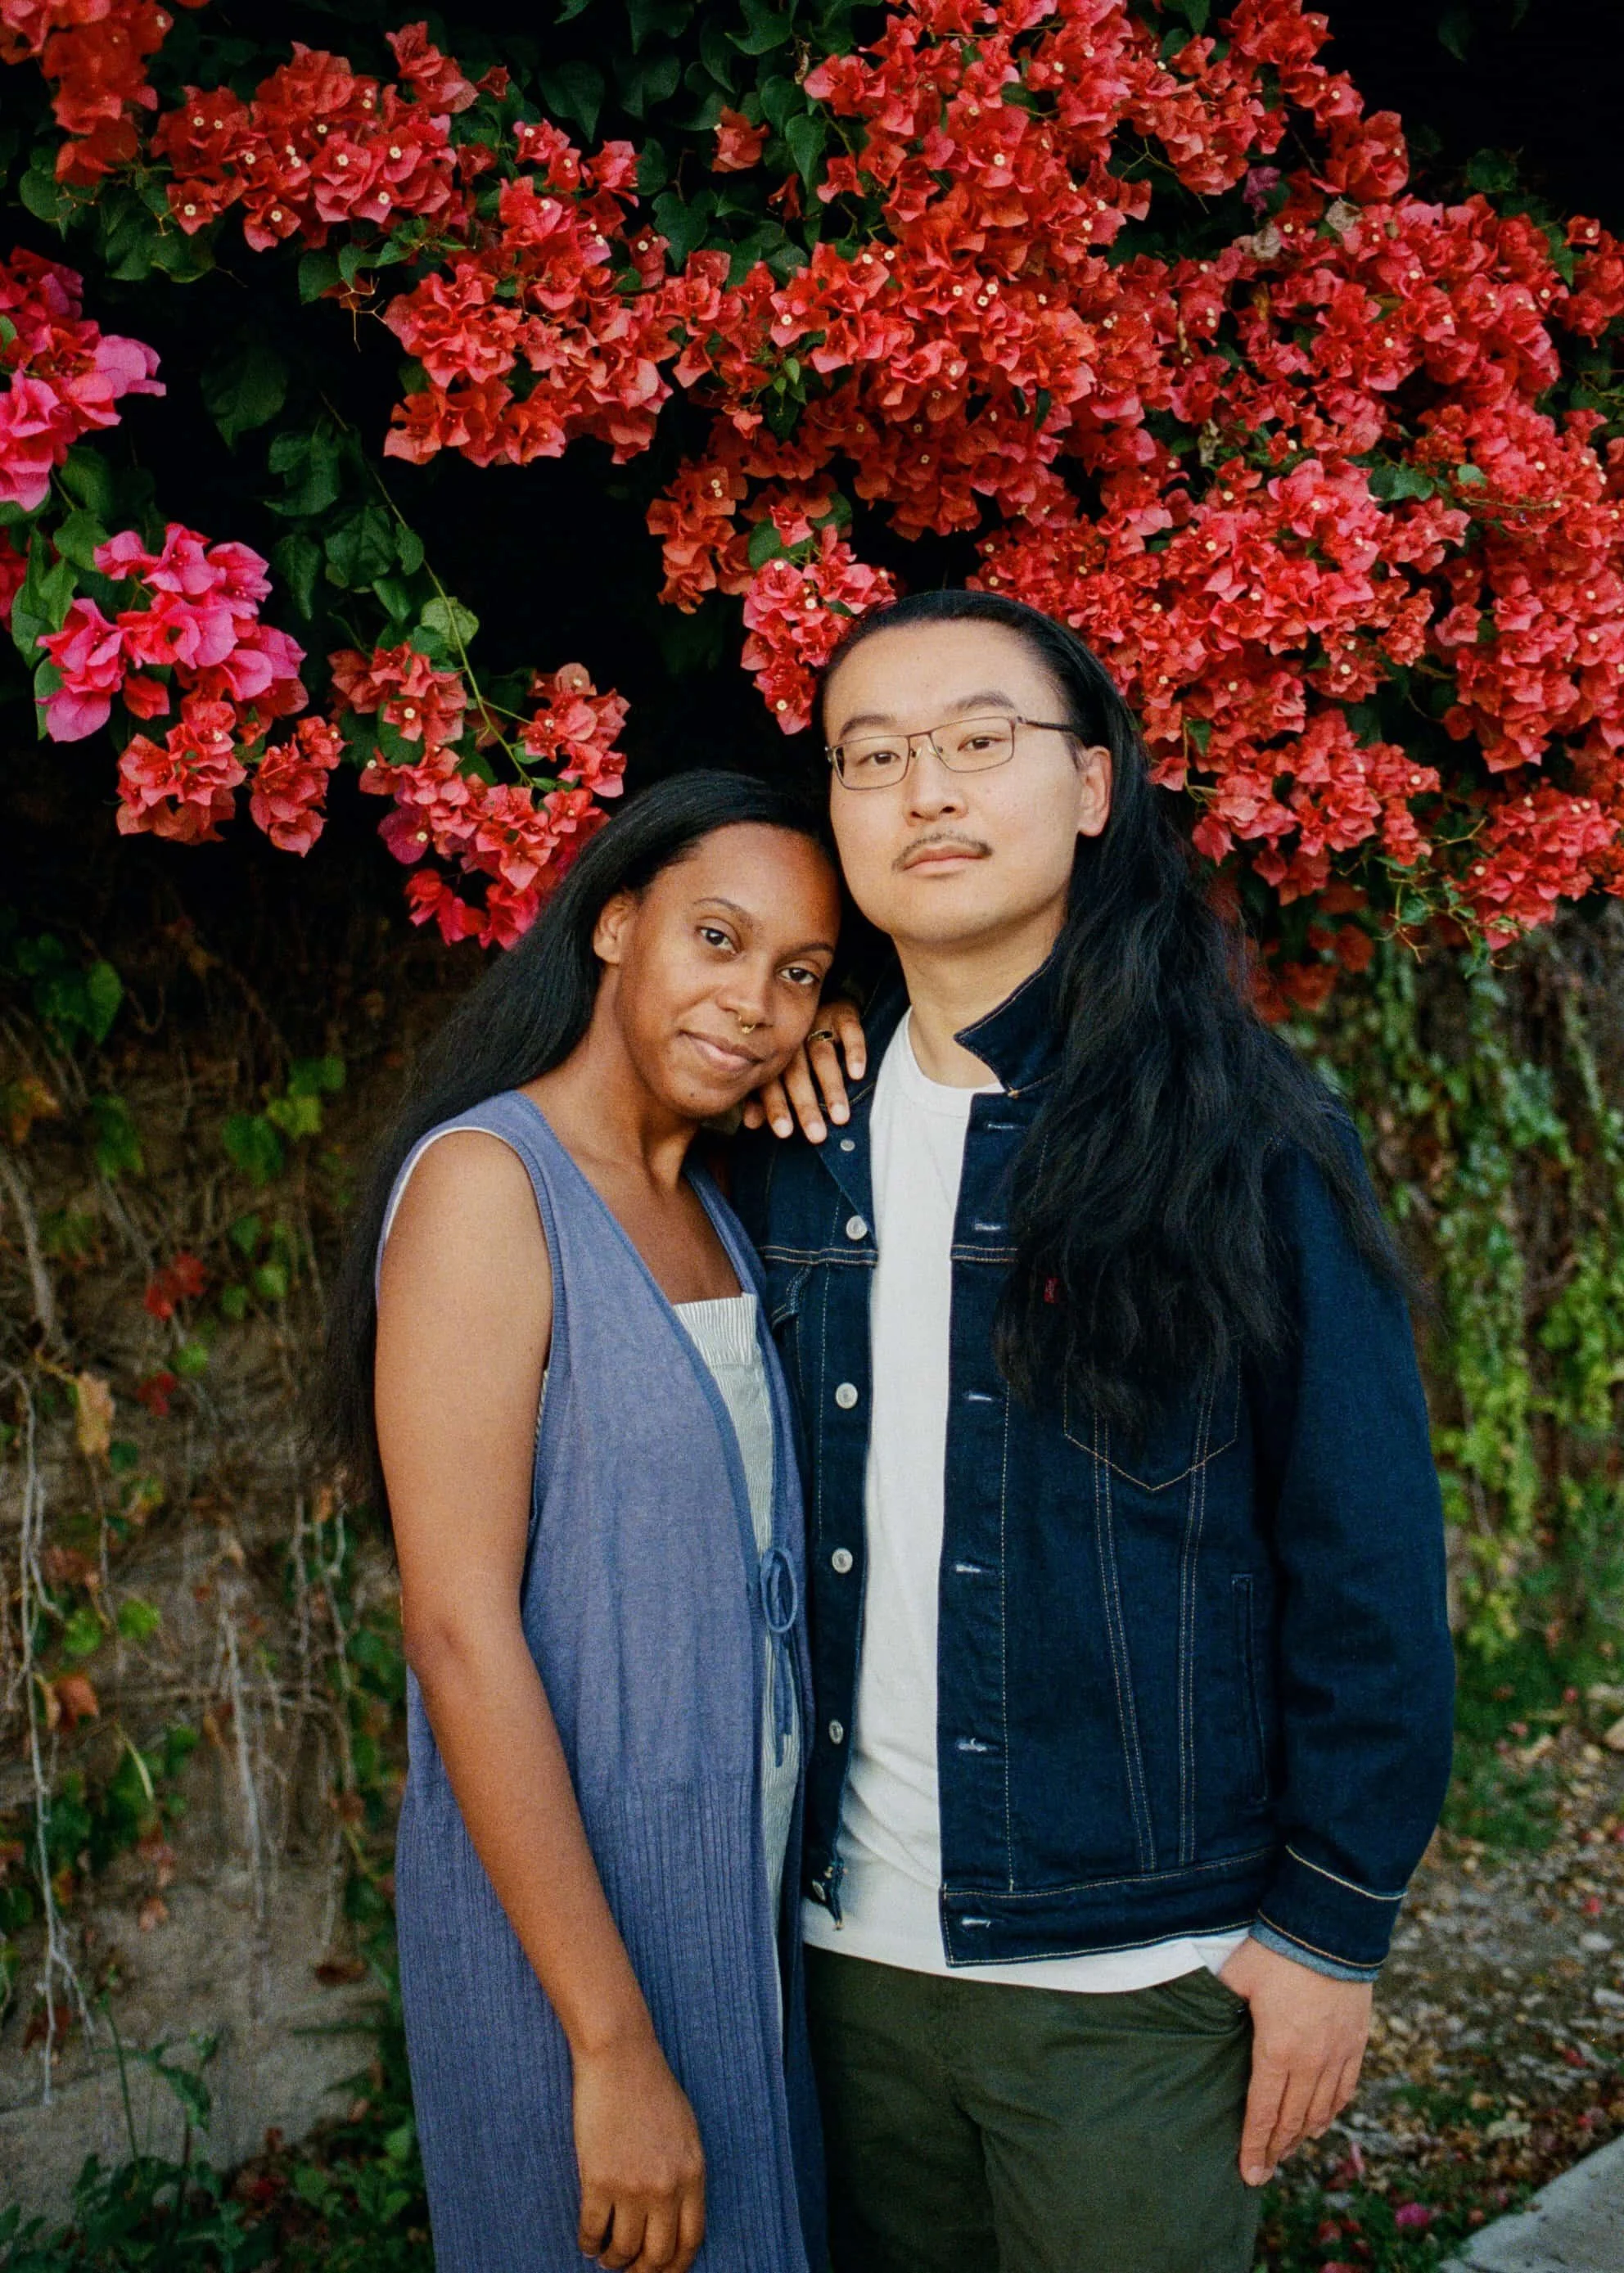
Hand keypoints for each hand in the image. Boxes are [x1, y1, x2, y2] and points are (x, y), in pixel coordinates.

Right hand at [573, 2028, 705, 2271]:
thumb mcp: (685, 2133)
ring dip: (613, 2260)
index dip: (675, 2266)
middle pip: (658, 2255)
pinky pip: (592, 2230)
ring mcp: (632, 2186)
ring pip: (623, 2250)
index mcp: (694, 2174)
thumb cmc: (651, 2089)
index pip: (690, 2240)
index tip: (661, 2271)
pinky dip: (589, 2243)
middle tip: (631, 2270)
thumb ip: (684, 2175)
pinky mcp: (598, 2179)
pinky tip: (588, 2242)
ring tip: (607, 2257)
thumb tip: (674, 2218)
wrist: (620, 2056)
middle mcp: (667, 2187)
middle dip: (643, 2272)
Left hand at [740, 997, 867, 1143]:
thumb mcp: (775, 1066)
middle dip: (806, 1105)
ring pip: (823, 1056)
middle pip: (797, 1073)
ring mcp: (817, 1022)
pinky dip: (854, 1051)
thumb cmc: (792, 1042)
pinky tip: (858, 1074)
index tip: (785, 1133)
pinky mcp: (842, 1010)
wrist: (810, 991)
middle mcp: (792, 1037)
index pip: (771, 1082)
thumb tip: (750, 1123)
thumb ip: (761, 1096)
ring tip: (840, 1116)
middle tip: (817, 1135)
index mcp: (773, 1052)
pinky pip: (849, 1029)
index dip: (776, 1107)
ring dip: (831, 1088)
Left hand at [1219, 1936, 1371, 2186]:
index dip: (1255, 2146)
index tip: (1249, 2174)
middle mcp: (1310, 2063)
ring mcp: (1337, 2055)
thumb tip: (1196, 2015)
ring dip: (1302, 2135)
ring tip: (1287, 2151)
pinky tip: (1321, 2122)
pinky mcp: (1356, 2043)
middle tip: (1264, 2171)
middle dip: (1276, 2149)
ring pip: (1320, 2111)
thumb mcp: (1236, 1978)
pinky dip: (1331, 2112)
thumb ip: (1219, 2005)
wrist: (1329, 1931)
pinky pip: (1345, 2090)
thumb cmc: (1275, 1953)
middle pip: (1292, 2120)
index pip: (1263, 2113)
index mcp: (1276, 2051)